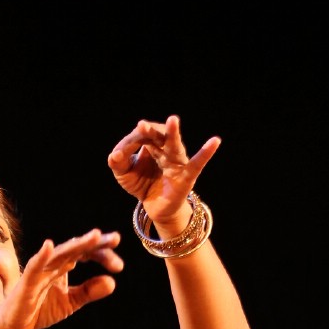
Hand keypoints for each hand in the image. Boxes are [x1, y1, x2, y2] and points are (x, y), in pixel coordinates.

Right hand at [0, 228, 122, 328]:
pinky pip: (34, 266)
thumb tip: (112, 282)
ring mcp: (40, 270)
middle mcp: (53, 263)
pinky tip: (49, 246)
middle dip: (96, 244)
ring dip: (77, 244)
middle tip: (116, 239)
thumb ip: (89, 292)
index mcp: (64, 266)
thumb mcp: (70, 302)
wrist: (14, 326)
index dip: (103, 256)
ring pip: (60, 253)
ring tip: (95, 236)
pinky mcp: (27, 281)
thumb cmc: (39, 310)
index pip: (86, 254)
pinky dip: (41, 256)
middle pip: (77, 248)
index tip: (118, 265)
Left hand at [108, 116, 219, 233]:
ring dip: (173, 133)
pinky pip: (197, 164)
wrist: (155, 207)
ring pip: (175, 146)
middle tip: (141, 125)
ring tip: (172, 120)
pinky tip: (215, 141)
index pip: (140, 138)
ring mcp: (177, 161)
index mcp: (150, 144)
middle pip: (158, 136)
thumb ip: (118, 164)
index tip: (118, 156)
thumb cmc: (142, 184)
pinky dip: (206, 153)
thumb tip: (114, 155)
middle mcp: (165, 149)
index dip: (128, 146)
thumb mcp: (125, 175)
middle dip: (150, 131)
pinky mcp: (186, 176)